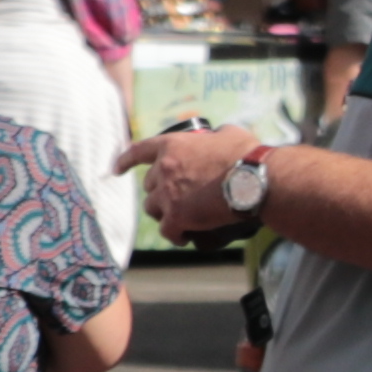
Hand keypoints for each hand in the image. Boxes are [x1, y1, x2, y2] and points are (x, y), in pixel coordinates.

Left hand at [125, 120, 260, 234]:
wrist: (255, 180)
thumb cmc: (246, 155)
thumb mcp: (229, 134)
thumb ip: (216, 136)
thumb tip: (220, 137)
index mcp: (173, 146)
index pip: (139, 151)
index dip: (125, 160)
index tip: (116, 169)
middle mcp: (164, 169)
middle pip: (149, 184)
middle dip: (160, 191)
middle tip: (176, 198)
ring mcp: (168, 194)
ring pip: (152, 208)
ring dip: (164, 212)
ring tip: (179, 218)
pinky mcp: (178, 217)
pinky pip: (168, 230)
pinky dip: (175, 234)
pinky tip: (183, 237)